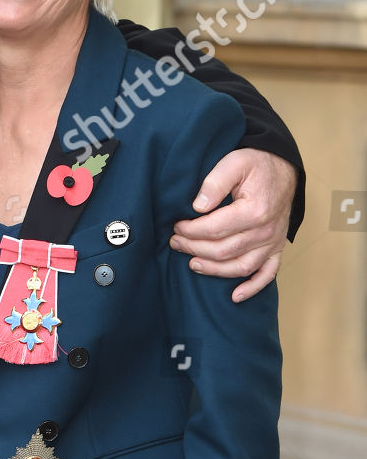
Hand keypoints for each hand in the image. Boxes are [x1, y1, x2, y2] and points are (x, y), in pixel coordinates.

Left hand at [170, 148, 296, 301]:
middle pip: (223, 250)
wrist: (282, 167)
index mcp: (255, 211)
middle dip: (194, 248)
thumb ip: (214, 182)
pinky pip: (267, 274)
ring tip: (192, 264)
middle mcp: (266, 231)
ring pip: (240, 266)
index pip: (214, 229)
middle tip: (176, 242)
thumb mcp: (234, 162)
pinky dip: (253, 288)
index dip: (191, 230)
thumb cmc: (256, 164)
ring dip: (213, 269)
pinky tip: (235, 297)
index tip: (176, 226)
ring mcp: (272, 242)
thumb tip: (197, 207)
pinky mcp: (276, 248)